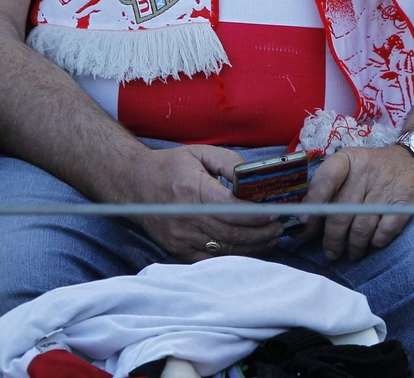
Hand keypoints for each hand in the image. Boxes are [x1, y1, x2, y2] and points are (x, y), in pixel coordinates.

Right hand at [130, 146, 282, 262]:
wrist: (134, 184)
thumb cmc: (169, 166)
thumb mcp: (200, 153)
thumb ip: (229, 161)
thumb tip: (253, 176)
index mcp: (192, 189)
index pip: (231, 209)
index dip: (256, 214)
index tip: (273, 212)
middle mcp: (186, 217)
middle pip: (232, 232)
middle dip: (261, 232)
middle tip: (279, 227)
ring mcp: (181, 237)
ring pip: (225, 249)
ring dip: (252, 246)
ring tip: (270, 238)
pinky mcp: (178, 250)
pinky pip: (211, 260)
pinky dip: (233, 256)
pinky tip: (248, 249)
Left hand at [304, 144, 413, 261]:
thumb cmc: (378, 168)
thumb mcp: (354, 166)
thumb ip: (330, 188)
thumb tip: (304, 221)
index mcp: (349, 159)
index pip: (326, 178)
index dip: (312, 203)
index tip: (304, 224)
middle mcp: (367, 170)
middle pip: (341, 212)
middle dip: (332, 239)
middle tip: (331, 252)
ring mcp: (388, 186)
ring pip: (361, 227)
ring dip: (354, 246)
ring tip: (352, 253)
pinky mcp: (407, 202)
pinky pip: (385, 231)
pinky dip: (377, 242)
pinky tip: (374, 244)